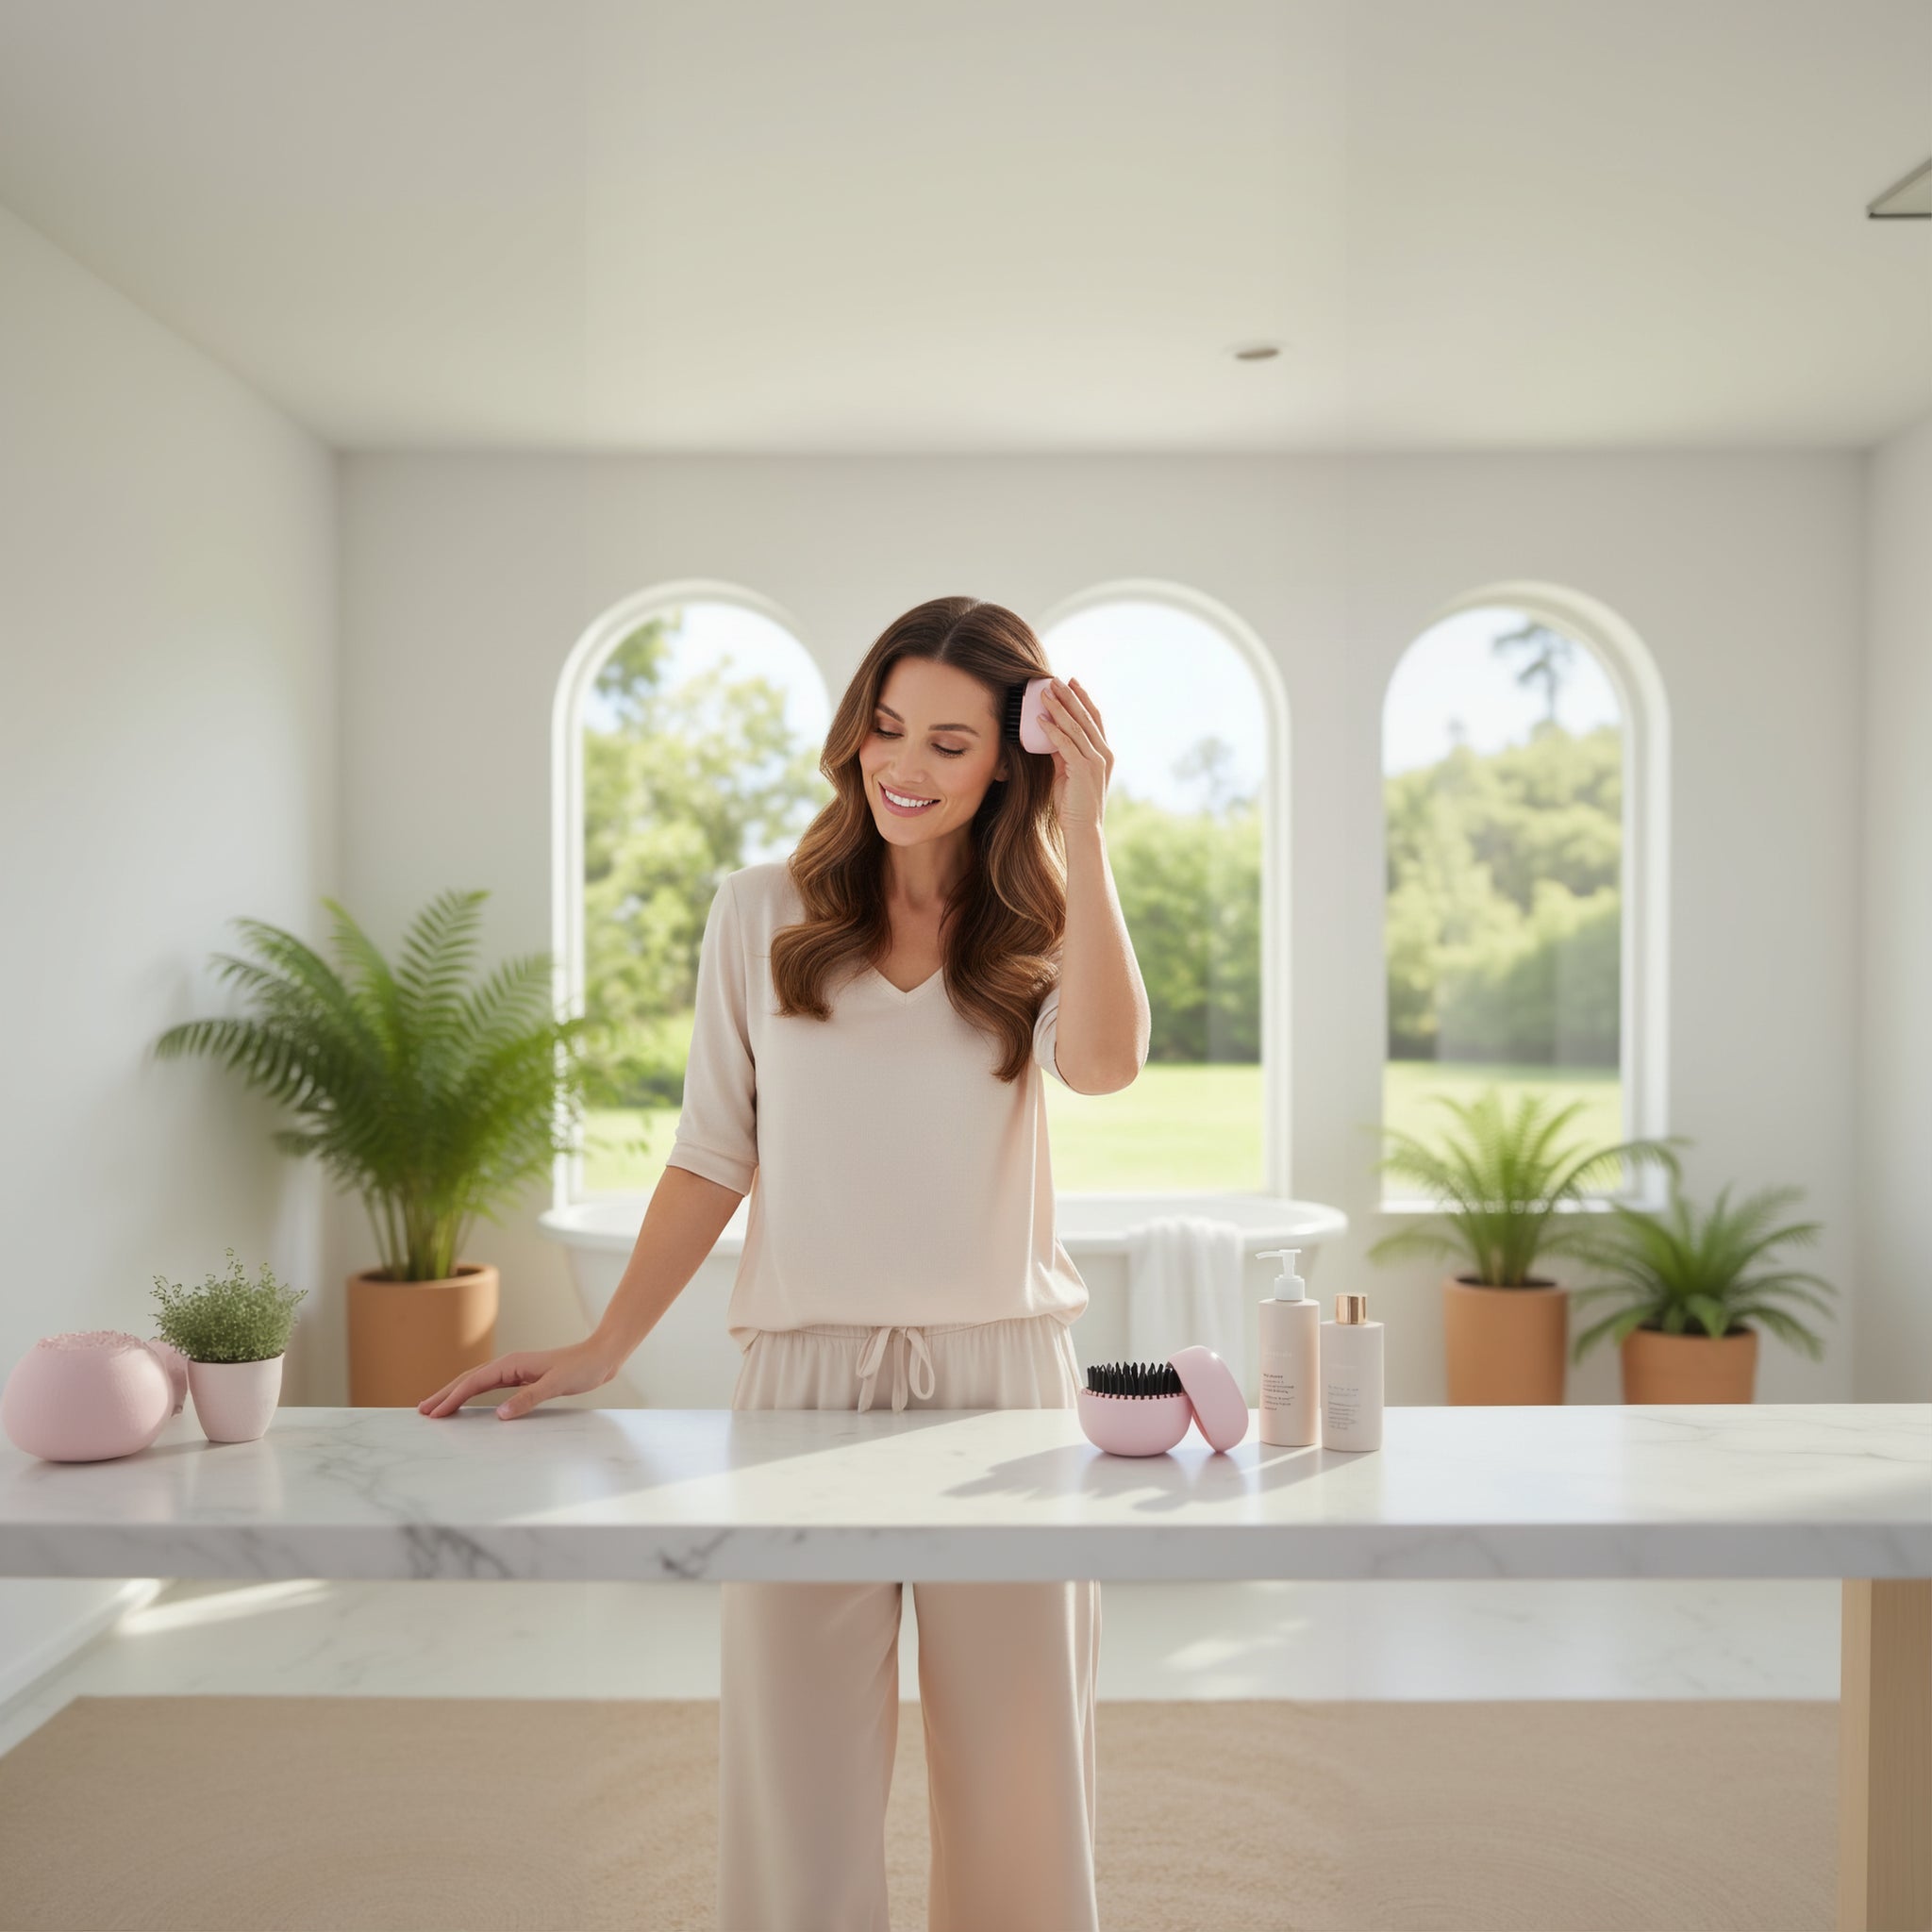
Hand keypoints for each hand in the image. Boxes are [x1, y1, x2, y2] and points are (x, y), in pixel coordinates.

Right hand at [417, 1341, 617, 1419]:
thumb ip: (529, 1399)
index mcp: (512, 1364)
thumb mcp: (556, 1384)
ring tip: (435, 1407)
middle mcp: (509, 1364)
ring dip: (455, 1394)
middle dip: (444, 1394)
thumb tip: (500, 1415)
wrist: (601, 1356)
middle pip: (468, 1379)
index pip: (474, 1382)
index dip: (452, 1397)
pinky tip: (467, 1401)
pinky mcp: (522, 1377)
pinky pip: (489, 1386)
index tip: (433, 1412)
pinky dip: (472, 1394)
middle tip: (421, 1410)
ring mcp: (515, 1370)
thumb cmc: (582, 1368)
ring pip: (476, 1382)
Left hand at [1034, 676, 1112, 831]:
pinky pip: (1066, 744)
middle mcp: (1104, 753)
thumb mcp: (1068, 773)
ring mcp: (1096, 761)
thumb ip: (1063, 753)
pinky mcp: (1084, 769)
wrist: (1083, 830)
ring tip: (1044, 693)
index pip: (1094, 718)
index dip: (1083, 698)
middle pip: (1086, 717)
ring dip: (1059, 708)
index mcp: (1104, 753)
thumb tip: (1049, 735)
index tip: (1071, 682)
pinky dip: (1053, 730)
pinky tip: (1040, 720)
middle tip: (1055, 679)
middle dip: (1070, 696)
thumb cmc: (1074, 805)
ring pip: (1076, 727)